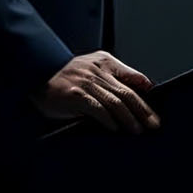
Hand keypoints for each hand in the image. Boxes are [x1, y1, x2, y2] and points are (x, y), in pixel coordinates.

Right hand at [31, 51, 160, 133]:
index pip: (133, 79)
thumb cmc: (67, 74)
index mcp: (105, 62)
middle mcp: (98, 71)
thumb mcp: (94, 65)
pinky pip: (97, 109)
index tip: (155, 111)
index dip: (146, 96)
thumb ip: (116, 74)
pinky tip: (115, 128)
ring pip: (115, 102)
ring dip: (129, 118)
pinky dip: (108, 119)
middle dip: (143, 111)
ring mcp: (87, 83)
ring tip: (137, 130)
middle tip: (154, 124)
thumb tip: (143, 87)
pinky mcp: (76, 96)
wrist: (38, 71)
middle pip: (127, 93)